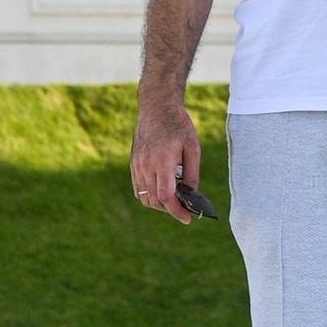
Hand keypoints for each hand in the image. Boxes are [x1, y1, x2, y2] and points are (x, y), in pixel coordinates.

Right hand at [131, 101, 200, 220]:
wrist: (156, 108)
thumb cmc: (178, 125)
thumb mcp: (193, 147)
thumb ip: (192, 173)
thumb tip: (191, 195)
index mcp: (163, 161)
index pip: (165, 196)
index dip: (176, 211)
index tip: (187, 218)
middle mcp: (146, 165)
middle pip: (155, 200)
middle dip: (170, 209)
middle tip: (185, 209)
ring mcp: (137, 165)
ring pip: (145, 197)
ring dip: (159, 204)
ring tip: (174, 201)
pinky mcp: (133, 164)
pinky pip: (138, 189)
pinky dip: (149, 196)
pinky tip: (161, 193)